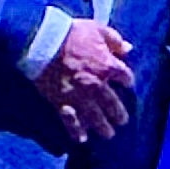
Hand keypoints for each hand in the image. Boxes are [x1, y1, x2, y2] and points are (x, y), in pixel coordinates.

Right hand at [33, 19, 134, 142]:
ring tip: (108, 134)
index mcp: (107, 65)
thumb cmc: (70, 32)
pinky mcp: (60, 101)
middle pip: (112, 103)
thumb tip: (128, 48)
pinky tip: (81, 139)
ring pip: (94, 116)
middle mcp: (96, 84)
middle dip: (118, 113)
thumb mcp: (97, 29)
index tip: (126, 83)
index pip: (124, 77)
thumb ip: (114, 40)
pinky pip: (70, 119)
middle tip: (122, 121)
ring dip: (102, 127)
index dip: (126, 80)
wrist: (42, 41)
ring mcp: (78, 95)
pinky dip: (76, 130)